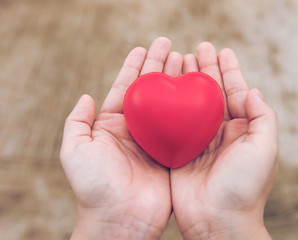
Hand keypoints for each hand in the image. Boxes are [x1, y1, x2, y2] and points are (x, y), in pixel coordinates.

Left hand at [60, 37, 181, 239]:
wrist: (120, 221)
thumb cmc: (95, 188)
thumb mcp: (75, 151)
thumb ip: (77, 123)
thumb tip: (85, 96)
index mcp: (112, 127)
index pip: (125, 89)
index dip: (134, 67)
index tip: (143, 48)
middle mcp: (135, 130)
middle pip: (149, 91)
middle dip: (158, 67)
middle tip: (169, 46)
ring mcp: (155, 141)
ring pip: (167, 104)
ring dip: (175, 81)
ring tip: (184, 59)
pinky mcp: (172, 153)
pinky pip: (181, 126)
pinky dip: (189, 107)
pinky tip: (197, 91)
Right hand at [171, 43, 277, 239]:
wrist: (218, 222)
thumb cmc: (245, 188)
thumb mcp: (265, 149)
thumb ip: (263, 118)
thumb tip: (254, 90)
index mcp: (242, 130)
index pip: (236, 92)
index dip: (229, 71)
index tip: (222, 51)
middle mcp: (221, 133)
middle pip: (212, 94)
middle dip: (206, 70)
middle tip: (197, 48)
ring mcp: (199, 141)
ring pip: (191, 104)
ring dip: (186, 82)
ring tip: (180, 60)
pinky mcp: (179, 151)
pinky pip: (173, 123)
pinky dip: (169, 105)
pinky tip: (163, 90)